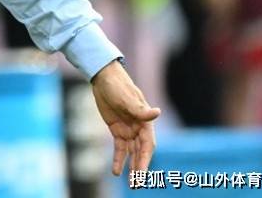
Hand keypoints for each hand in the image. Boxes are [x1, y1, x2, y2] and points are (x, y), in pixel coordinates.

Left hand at [91, 59, 160, 175]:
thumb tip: (157, 112)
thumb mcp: (127, 98)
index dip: (146, 158)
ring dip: (131, 167)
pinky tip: (116, 171)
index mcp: (145, 121)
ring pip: (132, 153)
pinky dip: (119, 160)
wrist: (104, 78)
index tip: (142, 171)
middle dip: (140, 167)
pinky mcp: (117, 130)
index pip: (148, 144)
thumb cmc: (119, 86)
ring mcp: (128, 130)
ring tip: (130, 183)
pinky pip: (119, 148)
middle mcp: (139, 128)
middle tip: (137, 183)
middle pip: (141, 152)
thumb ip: (140, 109)